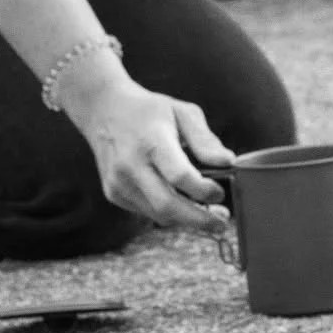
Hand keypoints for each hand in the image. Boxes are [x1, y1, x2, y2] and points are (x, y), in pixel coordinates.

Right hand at [66, 79, 234, 234]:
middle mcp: (131, 165)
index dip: (203, 190)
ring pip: (157, 214)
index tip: (220, 193)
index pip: (179, 176)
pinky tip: (182, 203)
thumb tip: (228, 163)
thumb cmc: (150, 111)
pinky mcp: (113, 193)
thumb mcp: (183, 113)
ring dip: (185, 219)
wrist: (104, 110)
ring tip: (209, 214)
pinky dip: (167, 212)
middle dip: (198, 219)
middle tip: (222, 223)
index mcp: (151, 141)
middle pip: (167, 205)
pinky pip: (146, 211)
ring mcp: (119, 183)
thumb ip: (205, 140)